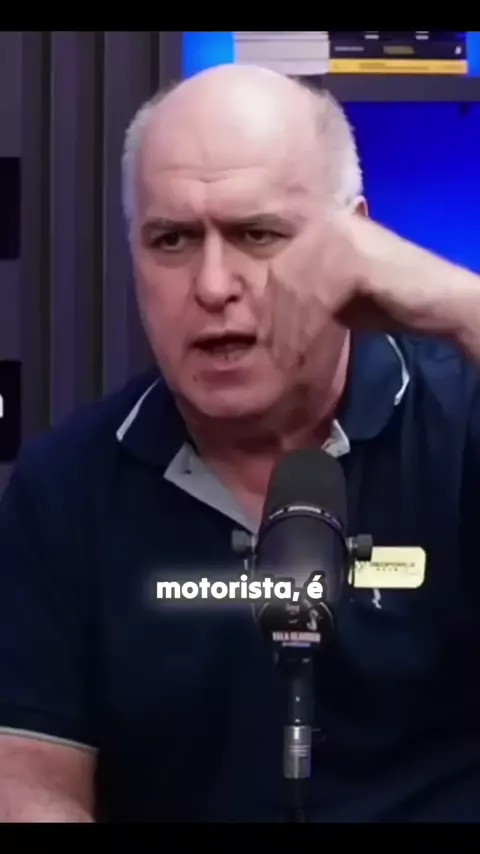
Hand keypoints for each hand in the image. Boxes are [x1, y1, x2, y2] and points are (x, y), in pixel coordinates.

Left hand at [262, 211, 475, 369]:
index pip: (281, 266)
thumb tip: (264, 317)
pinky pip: (318, 296)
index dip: (272, 308)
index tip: (268, 342)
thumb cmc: (391, 304)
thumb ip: (305, 294)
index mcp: (321, 226)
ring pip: (298, 288)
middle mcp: (327, 222)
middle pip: (285, 276)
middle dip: (278, 322)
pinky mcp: (354, 255)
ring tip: (289, 362)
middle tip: (275, 357)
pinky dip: (308, 329)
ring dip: (291, 331)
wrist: (441, 303)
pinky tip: (305, 353)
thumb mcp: (337, 297)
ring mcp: (340, 234)